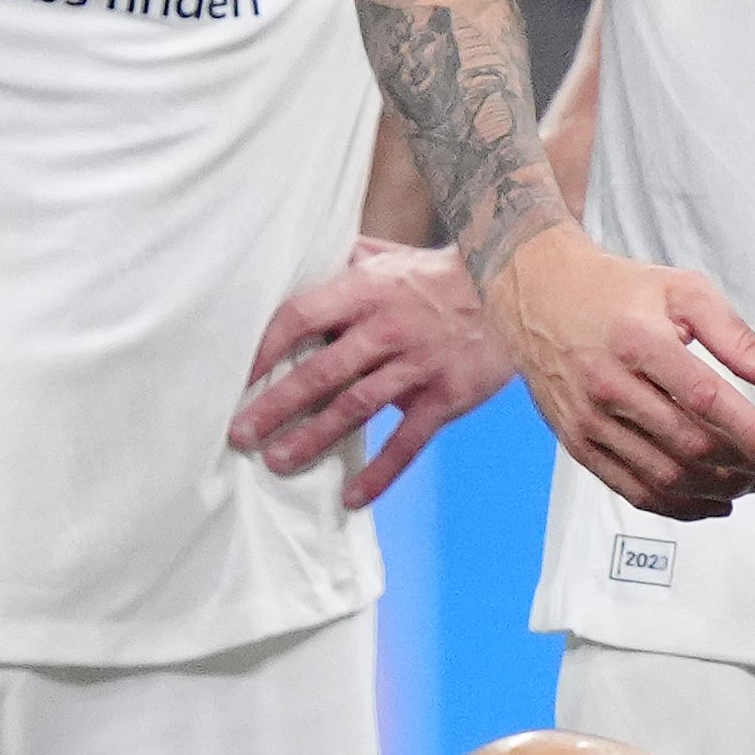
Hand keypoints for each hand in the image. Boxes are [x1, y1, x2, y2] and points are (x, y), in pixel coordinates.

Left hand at [229, 237, 514, 506]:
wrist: (515, 291)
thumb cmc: (443, 276)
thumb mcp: (393, 256)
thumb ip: (349, 262)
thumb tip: (308, 257)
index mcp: (366, 292)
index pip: (302, 316)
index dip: (267, 346)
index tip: (239, 373)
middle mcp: (387, 330)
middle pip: (321, 371)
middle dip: (276, 404)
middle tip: (240, 433)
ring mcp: (417, 366)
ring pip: (355, 408)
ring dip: (314, 438)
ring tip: (278, 462)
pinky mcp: (445, 398)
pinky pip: (408, 442)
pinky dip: (381, 473)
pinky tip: (353, 498)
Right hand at [486, 224, 754, 523]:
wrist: (538, 293)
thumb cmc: (619, 292)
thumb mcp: (683, 292)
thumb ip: (738, 337)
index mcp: (638, 340)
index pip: (705, 399)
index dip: (750, 433)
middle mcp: (607, 384)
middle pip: (687, 445)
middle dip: (739, 468)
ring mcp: (588, 419)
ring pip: (662, 477)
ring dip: (714, 492)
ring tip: (746, 485)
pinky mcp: (577, 443)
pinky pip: (632, 491)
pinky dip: (677, 507)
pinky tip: (709, 502)